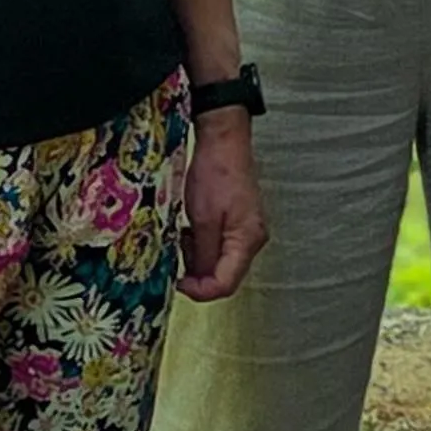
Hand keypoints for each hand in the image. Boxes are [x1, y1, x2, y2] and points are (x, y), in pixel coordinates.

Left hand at [179, 113, 267, 300]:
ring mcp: (247, 229)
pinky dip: (203, 241)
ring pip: (220, 260)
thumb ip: (203, 255)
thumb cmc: (215, 173)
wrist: (223, 140)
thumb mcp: (203, 219)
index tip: (178, 282)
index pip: (225, 285)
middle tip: (179, 249)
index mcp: (247, 241)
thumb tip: (200, 281)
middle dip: (197, 269)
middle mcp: (252, 239)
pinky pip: (220, 244)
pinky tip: (193, 225)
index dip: (199, 290)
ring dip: (198, 253)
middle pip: (224, 274)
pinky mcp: (239, 220)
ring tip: (186, 232)